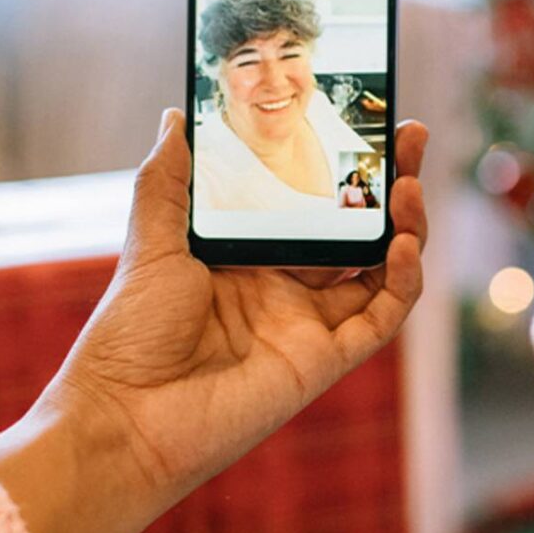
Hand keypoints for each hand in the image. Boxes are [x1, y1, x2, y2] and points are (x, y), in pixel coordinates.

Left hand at [58, 109, 429, 492]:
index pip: (313, 206)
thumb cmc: (129, 336)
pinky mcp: (323, 361)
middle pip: (358, 232)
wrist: (124, 416)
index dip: (344, 169)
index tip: (365, 121)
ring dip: (406, 227)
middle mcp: (286, 291)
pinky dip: (403, 282)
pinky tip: (406, 243)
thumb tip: (176, 116)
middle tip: (409, 135)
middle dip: (390, 183)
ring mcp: (309, 326)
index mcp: (250, 260)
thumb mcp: (150, 243)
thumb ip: (168, 181)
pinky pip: (380, 317)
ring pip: (382, 271)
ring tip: (409, 183)